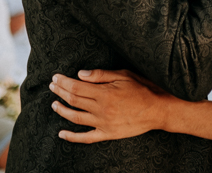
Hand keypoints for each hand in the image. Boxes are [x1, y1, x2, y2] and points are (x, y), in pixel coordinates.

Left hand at [50, 69, 169, 142]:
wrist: (158, 110)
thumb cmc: (143, 89)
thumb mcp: (124, 75)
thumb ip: (101, 75)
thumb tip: (80, 74)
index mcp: (105, 93)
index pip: (76, 87)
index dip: (64, 82)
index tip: (56, 78)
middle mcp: (101, 109)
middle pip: (74, 100)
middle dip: (60, 92)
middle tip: (52, 86)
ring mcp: (103, 123)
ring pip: (76, 118)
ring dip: (62, 110)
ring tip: (54, 104)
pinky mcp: (107, 134)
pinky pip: (86, 137)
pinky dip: (72, 137)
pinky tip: (62, 133)